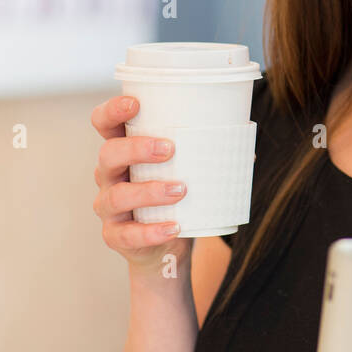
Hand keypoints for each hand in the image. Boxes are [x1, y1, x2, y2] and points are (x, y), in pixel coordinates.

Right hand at [90, 95, 192, 270]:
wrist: (167, 247)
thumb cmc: (177, 198)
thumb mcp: (187, 171)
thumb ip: (209, 155)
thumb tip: (247, 148)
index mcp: (124, 151)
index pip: (104, 123)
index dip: (113, 110)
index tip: (135, 104)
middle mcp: (109, 176)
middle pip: (108, 155)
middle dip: (137, 149)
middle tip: (169, 149)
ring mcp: (108, 207)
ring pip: (117, 196)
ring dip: (149, 191)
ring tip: (181, 189)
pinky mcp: (115, 236)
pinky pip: (128, 234)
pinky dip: (152, 231)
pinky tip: (175, 227)